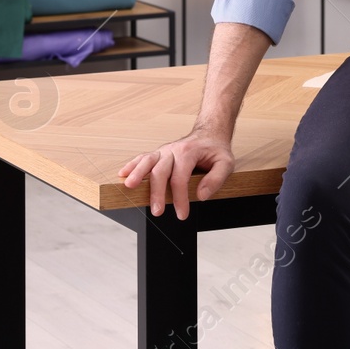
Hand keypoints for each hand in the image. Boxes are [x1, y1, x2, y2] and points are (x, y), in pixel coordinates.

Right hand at [117, 125, 234, 219]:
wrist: (210, 134)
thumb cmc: (216, 150)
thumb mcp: (226, 163)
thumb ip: (216, 179)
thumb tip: (201, 195)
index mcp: (189, 152)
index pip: (180, 177)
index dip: (180, 198)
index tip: (181, 214)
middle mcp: (173, 150)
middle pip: (160, 171)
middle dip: (157, 192)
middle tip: (157, 211)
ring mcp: (164, 151)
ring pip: (148, 161)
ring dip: (137, 174)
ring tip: (129, 187)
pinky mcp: (159, 154)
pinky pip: (143, 158)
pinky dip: (132, 165)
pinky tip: (123, 174)